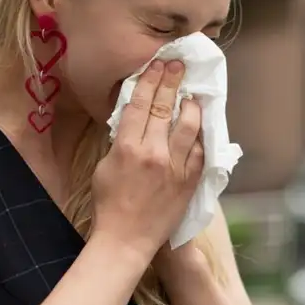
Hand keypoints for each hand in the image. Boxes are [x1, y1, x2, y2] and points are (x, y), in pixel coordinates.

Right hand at [90, 59, 204, 263]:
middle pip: (164, 109)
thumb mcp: (104, 167)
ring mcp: (175, 167)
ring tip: (192, 93)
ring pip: (188, 126)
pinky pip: (200, 151)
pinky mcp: (189, 181)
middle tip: (176, 65)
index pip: (139, 105)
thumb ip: (119, 142)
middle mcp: (153, 153)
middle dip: (171, 83)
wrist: (126, 239)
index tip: (155, 66)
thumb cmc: (108, 204)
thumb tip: (133, 121)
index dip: (149, 82)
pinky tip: (200, 124)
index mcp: (126, 148)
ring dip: (191, 105)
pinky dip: (200, 134)